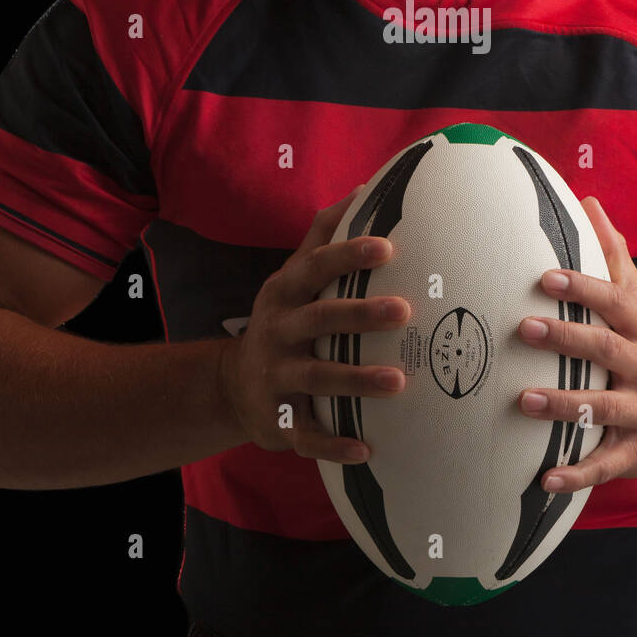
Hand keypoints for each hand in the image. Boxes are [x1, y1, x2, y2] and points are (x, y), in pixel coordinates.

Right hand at [220, 187, 409, 463]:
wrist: (233, 385)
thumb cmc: (285, 318)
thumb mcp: (293, 276)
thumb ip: (324, 235)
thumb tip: (365, 189)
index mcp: (285, 293)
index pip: (315, 267)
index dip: (347, 255)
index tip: (386, 247)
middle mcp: (277, 332)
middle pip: (318, 320)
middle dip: (359, 315)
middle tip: (403, 311)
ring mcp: (276, 378)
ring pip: (316, 378)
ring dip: (356, 381)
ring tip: (399, 381)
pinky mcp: (278, 421)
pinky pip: (306, 435)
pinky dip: (333, 443)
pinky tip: (366, 448)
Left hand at [516, 197, 636, 491]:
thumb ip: (612, 254)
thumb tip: (588, 201)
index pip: (614, 302)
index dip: (582, 288)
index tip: (544, 277)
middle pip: (606, 350)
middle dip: (565, 339)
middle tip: (523, 328)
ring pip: (603, 408)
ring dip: (563, 405)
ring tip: (521, 400)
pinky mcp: (634, 453)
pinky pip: (604, 465)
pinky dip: (575, 474)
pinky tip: (543, 479)